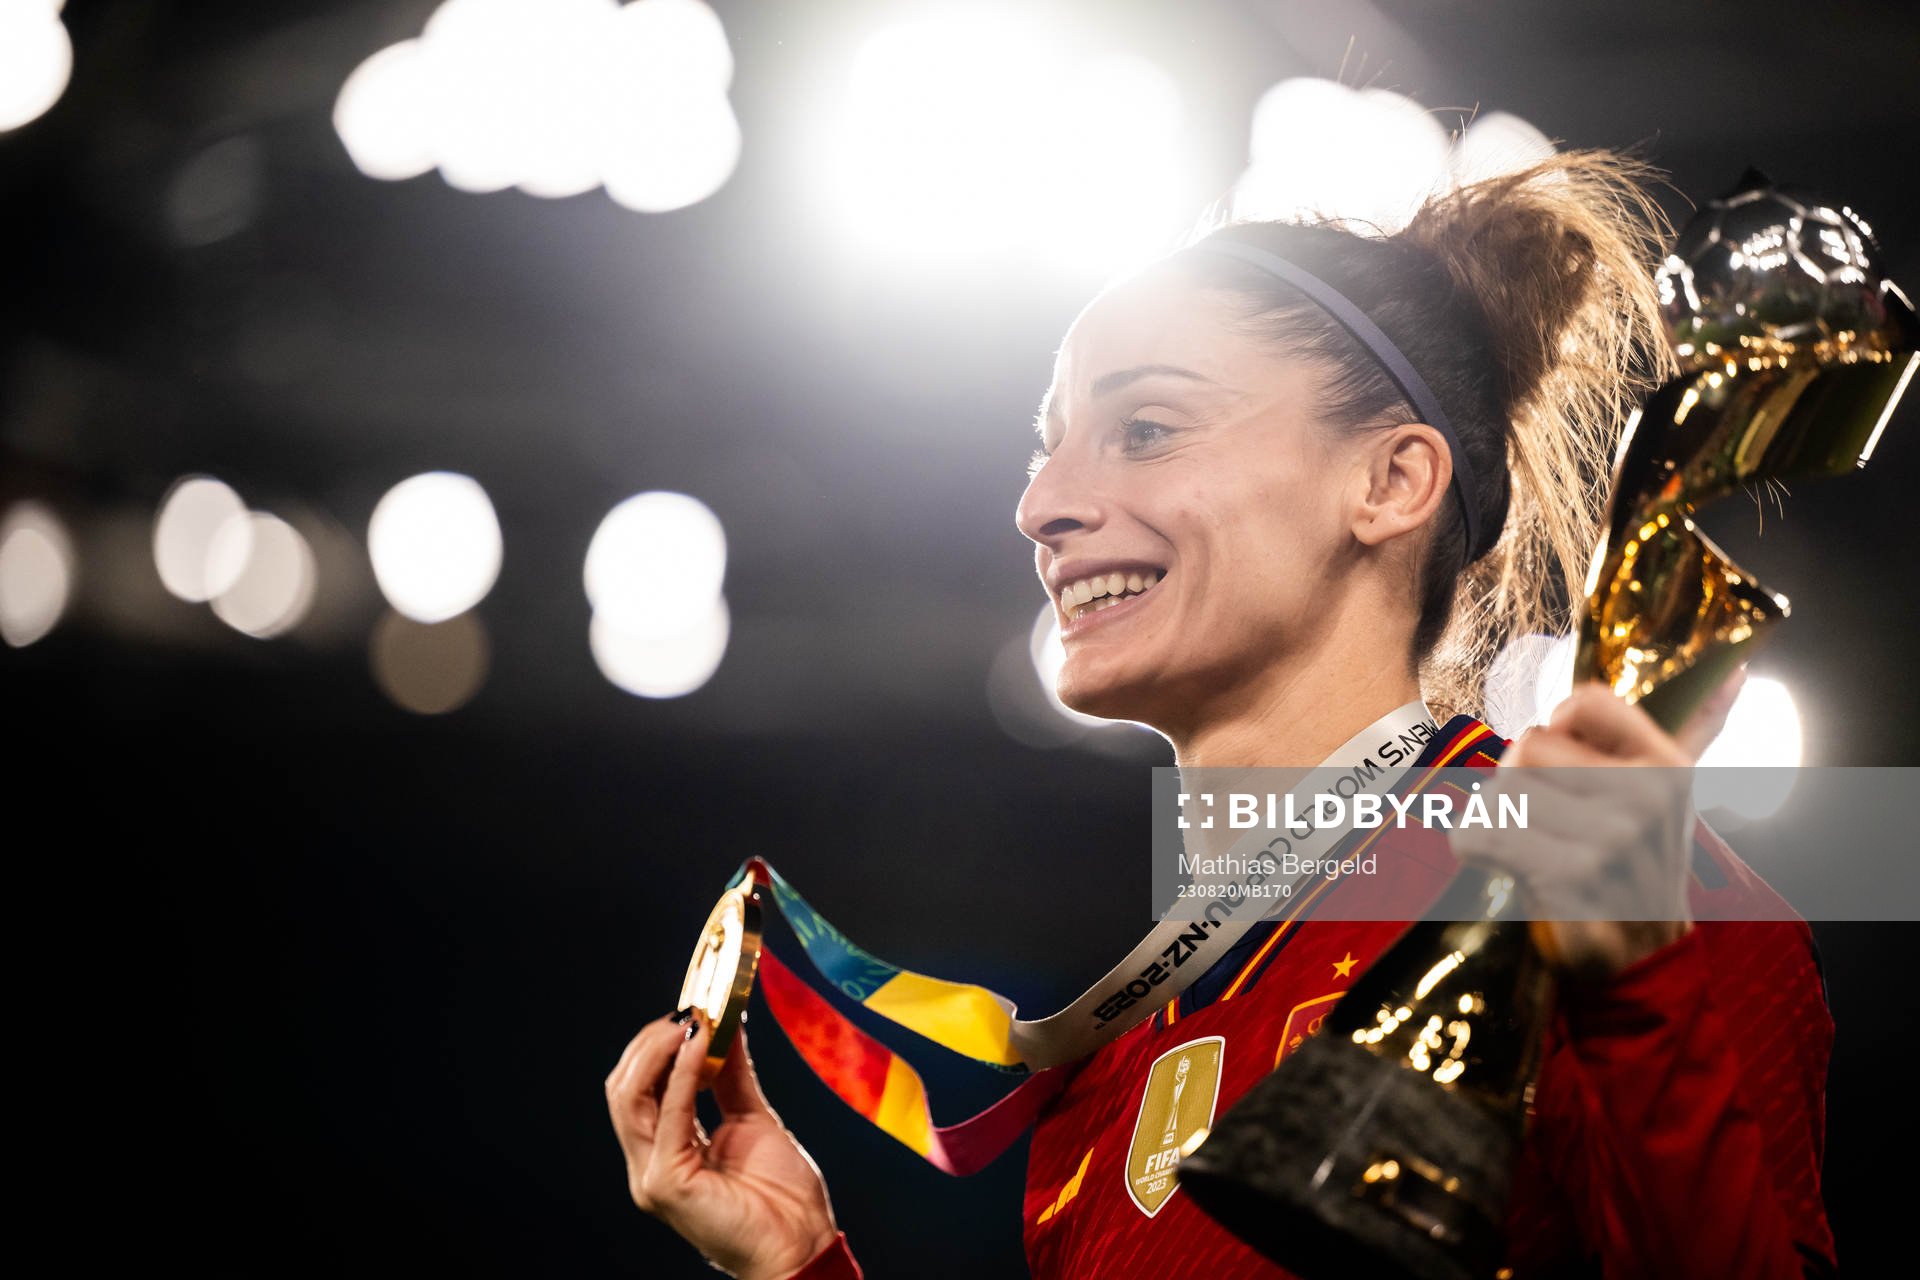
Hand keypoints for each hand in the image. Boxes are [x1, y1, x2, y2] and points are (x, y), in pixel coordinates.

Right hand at [606, 1015, 837, 1279]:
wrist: (801, 1244)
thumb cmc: (779, 1196)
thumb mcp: (752, 1119)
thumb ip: (732, 1077)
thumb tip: (726, 1027)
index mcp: (664, 1151)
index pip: (637, 1088)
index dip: (657, 1046)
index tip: (691, 1010)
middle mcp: (648, 1165)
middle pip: (623, 1088)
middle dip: (652, 1042)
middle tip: (690, 1010)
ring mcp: (652, 1176)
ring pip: (630, 1098)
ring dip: (660, 1051)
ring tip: (693, 1020)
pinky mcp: (667, 1184)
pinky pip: (668, 1116)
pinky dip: (682, 1073)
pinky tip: (701, 1043)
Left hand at [1452, 666, 1744, 982]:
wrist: (1643, 954)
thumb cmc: (1641, 862)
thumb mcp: (1672, 791)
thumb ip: (1698, 727)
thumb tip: (1737, 666)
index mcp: (1666, 764)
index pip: (1584, 701)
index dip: (1554, 730)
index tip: (1563, 770)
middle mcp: (1645, 795)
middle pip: (1526, 747)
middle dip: (1519, 784)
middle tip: (1546, 823)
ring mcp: (1610, 838)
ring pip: (1500, 791)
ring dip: (1497, 821)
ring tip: (1534, 847)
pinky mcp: (1568, 876)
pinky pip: (1480, 834)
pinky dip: (1474, 848)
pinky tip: (1505, 864)